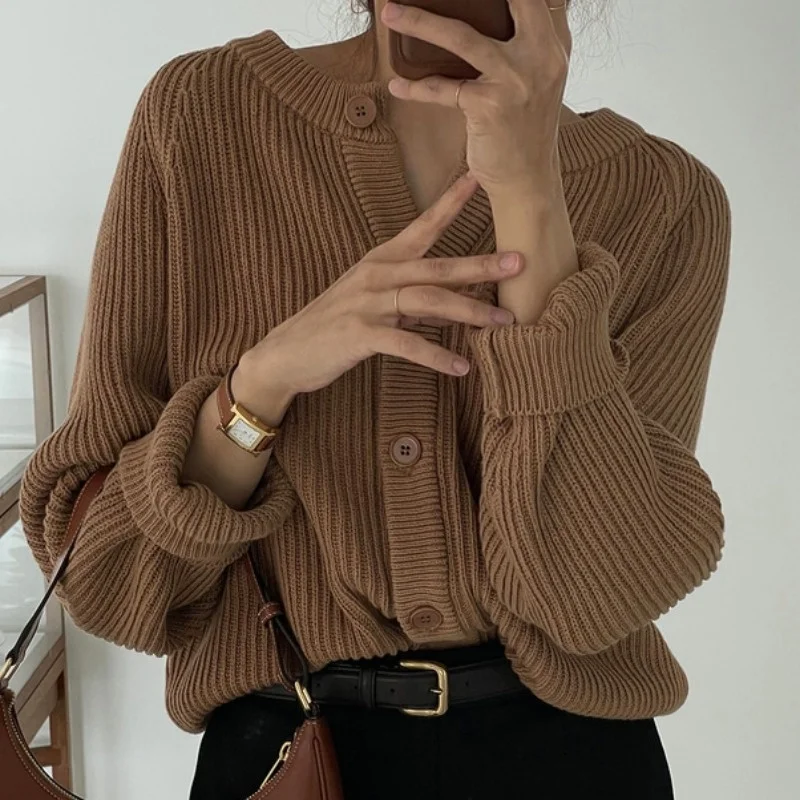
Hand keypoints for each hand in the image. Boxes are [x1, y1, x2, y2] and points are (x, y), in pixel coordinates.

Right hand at [241, 174, 523, 396]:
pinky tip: (462, 368)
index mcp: (380, 262)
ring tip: (504, 322)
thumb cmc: (333, 326)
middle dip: (481, 264)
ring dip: (469, 312)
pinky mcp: (360, 335)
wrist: (285, 353)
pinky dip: (437, 356)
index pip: (422, 227)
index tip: (478, 181)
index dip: (450, 204)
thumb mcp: (370, 300)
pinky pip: (407, 345)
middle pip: (437, 266)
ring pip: (428, 302)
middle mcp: (376, 276)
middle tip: (519, 261)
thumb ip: (408, 294)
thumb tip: (451, 298)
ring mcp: (367, 304)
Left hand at [382, 0, 570, 197]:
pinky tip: (398, 86)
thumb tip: (499, 14)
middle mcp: (540, 57)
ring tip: (390, 14)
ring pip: (460, 37)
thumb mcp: (541, 79)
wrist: (528, 179)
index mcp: (554, 45)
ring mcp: (514, 80)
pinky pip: (442, 89)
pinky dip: (415, 88)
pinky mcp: (489, 106)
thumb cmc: (526, 129)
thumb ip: (530, 43)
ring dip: (418, 22)